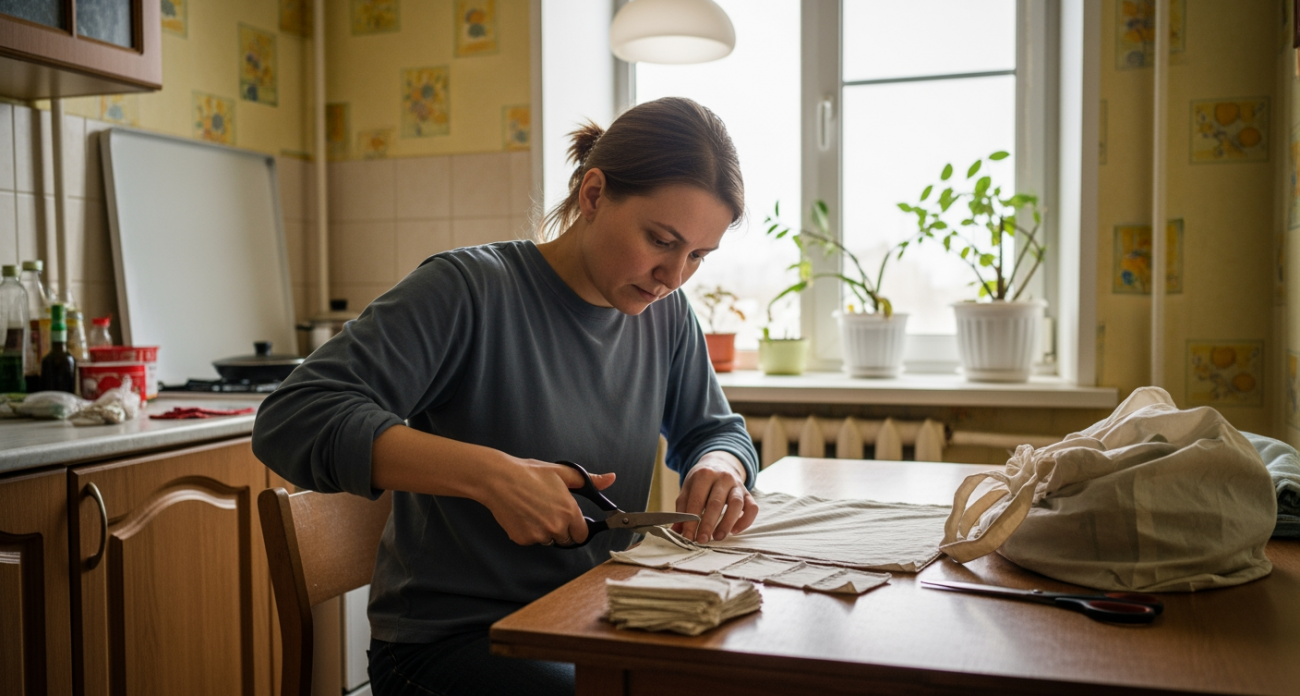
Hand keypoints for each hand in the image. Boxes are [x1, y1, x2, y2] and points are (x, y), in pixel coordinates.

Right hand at [481, 456, 616, 545]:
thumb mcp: (562, 473)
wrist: (499, 479)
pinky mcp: (523, 539)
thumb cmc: (529, 474)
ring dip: (545, 531)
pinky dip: (529, 532)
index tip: (570, 520)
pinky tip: (523, 515)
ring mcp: (539, 535)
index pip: (582, 534)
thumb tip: (610, 478)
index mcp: (569, 512)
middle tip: (549, 511)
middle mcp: (556, 527)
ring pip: (549, 540)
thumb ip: (589, 480)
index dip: (577, 527)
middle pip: (566, 539)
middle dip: (561, 529)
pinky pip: (532, 540)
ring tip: (534, 511)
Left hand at [672, 451, 757, 542]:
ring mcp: (737, 485)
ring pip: (736, 504)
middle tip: (702, 540)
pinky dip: (745, 521)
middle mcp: (723, 477)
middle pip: (716, 503)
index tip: (688, 537)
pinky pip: (752, 508)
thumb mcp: (688, 488)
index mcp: (704, 475)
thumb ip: (682, 509)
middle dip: (708, 524)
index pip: (697, 501)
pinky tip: (734, 531)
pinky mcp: (748, 493)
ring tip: (718, 537)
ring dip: (726, 523)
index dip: (691, 521)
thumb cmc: (701, 481)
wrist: (720, 464)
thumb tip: (676, 532)